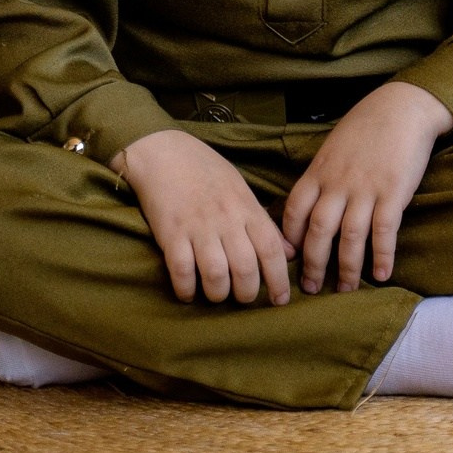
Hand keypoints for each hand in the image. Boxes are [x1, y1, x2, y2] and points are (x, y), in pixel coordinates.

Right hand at [111, 129, 291, 305]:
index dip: (279, 280)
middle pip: (245, 269)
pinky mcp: (171, 234)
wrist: (163, 152)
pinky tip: (188, 292)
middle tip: (242, 297)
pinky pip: (182, 271)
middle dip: (247, 293)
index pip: (271, 249)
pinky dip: (186, 289)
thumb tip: (289, 253)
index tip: (280, 300)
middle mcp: (226, 219)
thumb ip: (263, 223)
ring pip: (216, 275)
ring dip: (218, 294)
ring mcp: (197, 227)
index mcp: (246, 208)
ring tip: (217, 294)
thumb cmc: (205, 172)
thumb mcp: (241, 191)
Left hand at [281, 81, 452, 294]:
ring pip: (349, 237)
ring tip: (346, 289)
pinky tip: (381, 275)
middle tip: (311, 288)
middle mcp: (337, 183)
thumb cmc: (366, 127)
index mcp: (318, 172)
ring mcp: (365, 189)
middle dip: (313, 265)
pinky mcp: (393, 192)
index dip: (289, 239)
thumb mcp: (332, 148)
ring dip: (347, 268)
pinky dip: (381, 256)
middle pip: (318, 231)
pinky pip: (384, 232)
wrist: (402, 107)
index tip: (289, 259)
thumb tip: (311, 204)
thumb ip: (321, 176)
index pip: (294, 211)